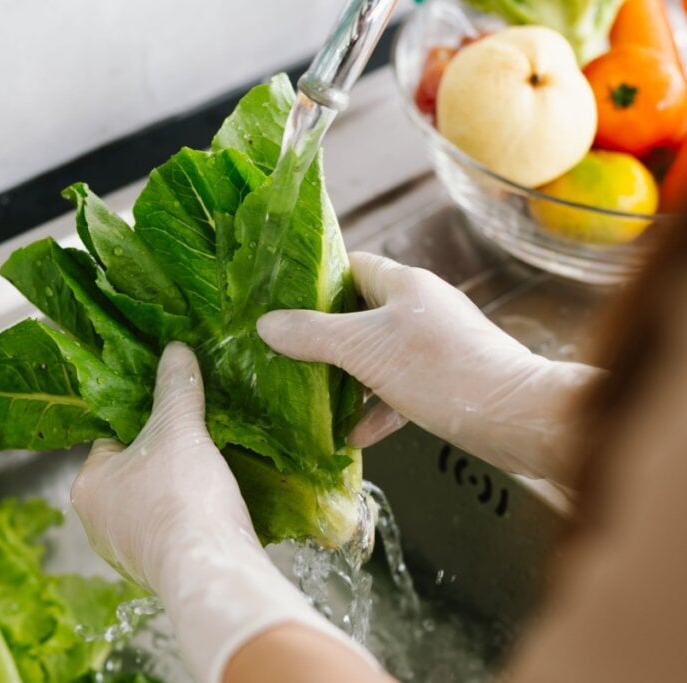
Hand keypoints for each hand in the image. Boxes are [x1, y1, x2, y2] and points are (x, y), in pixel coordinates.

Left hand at [71, 343, 379, 682]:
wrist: (210, 570)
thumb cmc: (181, 496)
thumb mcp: (180, 428)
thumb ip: (175, 387)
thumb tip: (176, 350)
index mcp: (86, 486)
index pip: (111, 438)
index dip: (145, 422)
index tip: (174, 415)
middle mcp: (96, 522)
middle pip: (132, 470)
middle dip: (162, 457)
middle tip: (195, 440)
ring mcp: (125, 552)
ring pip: (152, 501)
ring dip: (176, 488)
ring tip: (209, 470)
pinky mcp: (156, 571)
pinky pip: (171, 530)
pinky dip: (189, 517)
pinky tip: (213, 505)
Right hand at [257, 253, 602, 486]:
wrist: (516, 417)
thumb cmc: (440, 369)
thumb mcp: (363, 349)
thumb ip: (312, 335)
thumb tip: (267, 325)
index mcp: (404, 284)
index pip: (351, 265)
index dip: (317, 280)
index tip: (284, 302)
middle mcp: (422, 307)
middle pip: (361, 313)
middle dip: (326, 338)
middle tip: (289, 355)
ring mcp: (437, 344)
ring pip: (378, 355)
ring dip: (348, 378)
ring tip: (315, 398)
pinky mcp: (448, 379)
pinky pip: (400, 387)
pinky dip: (376, 407)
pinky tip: (354, 435)